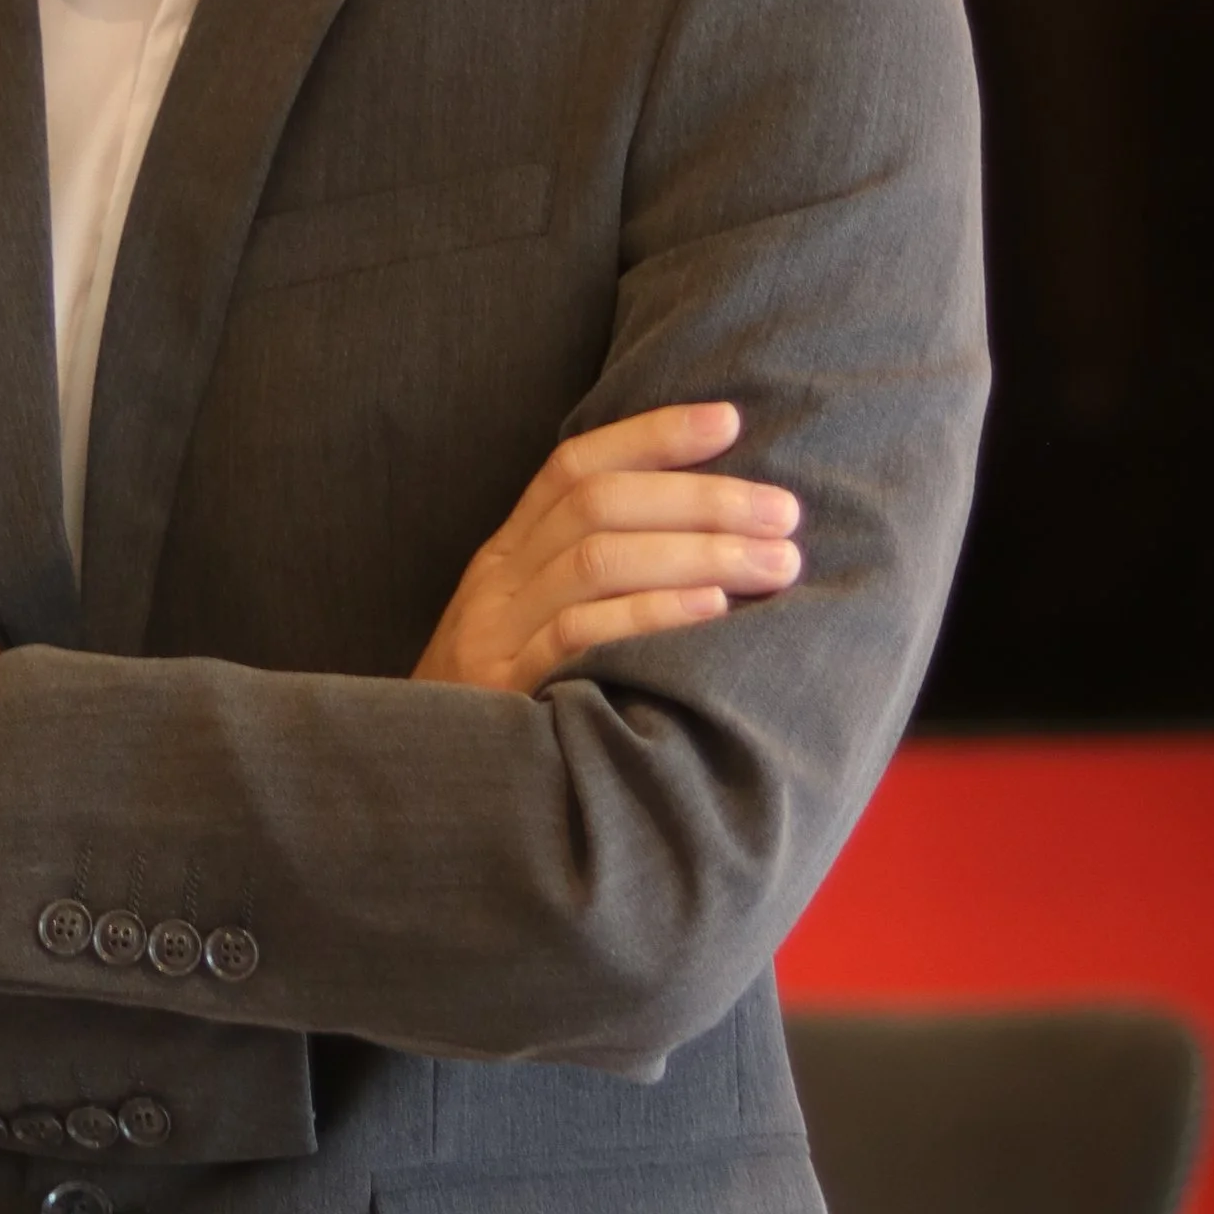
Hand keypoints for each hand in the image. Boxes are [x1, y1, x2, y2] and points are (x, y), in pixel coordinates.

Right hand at [413, 404, 800, 696]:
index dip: (650, 436)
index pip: (574, 467)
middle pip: (598, 504)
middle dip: (701, 498)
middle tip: (785, 513)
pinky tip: (715, 608)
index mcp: (508, 555)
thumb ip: (597, 579)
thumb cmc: (514, 707)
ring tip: (776, 562)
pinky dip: (653, 613)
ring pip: (596, 559)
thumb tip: (715, 536)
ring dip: (698, 552)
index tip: (729, 421)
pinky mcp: (505, 691)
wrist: (427, 792)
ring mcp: (495, 635)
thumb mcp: (533, 627)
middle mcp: (498, 582)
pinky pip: (580, 634)